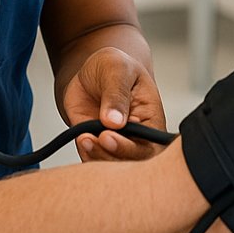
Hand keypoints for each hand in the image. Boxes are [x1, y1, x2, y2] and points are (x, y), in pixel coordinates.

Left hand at [61, 46, 166, 161]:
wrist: (91, 72)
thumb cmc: (113, 67)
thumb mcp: (117, 70)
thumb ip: (117, 94)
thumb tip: (115, 121)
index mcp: (152, 119)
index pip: (149, 145)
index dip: (130, 147)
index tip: (108, 136)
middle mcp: (137, 138)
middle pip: (131, 162)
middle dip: (111, 155)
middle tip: (95, 139)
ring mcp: (117, 144)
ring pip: (111, 165)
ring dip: (96, 156)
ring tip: (84, 137)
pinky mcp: (97, 147)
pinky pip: (93, 161)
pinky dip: (86, 155)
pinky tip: (81, 138)